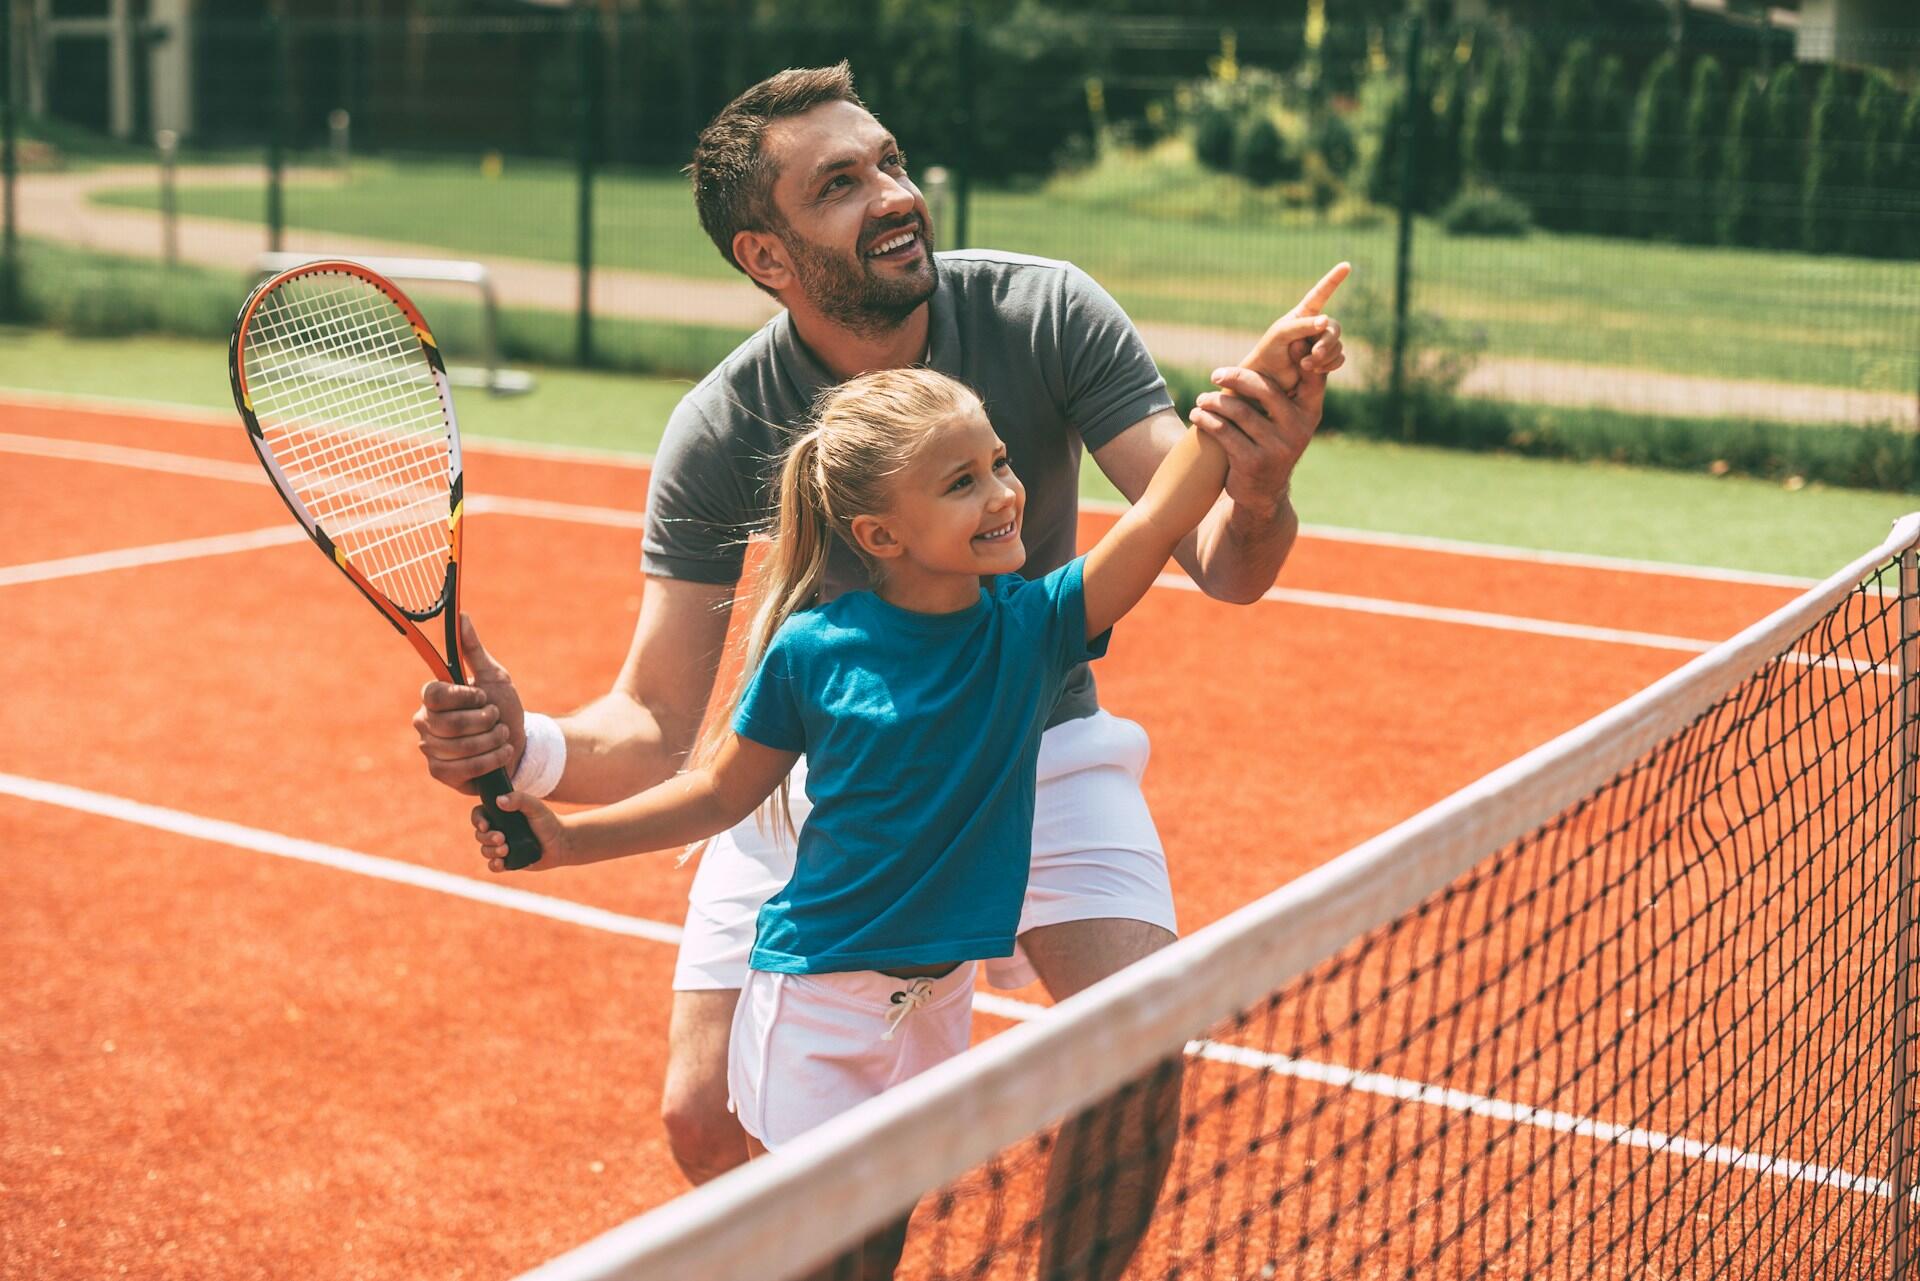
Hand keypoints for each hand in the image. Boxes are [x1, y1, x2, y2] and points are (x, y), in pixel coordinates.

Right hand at [413, 614, 526, 794]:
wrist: (518, 745)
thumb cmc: (503, 708)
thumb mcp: (494, 677)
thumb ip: (473, 649)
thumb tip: (461, 616)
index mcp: (433, 697)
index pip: (433, 694)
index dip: (463, 697)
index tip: (483, 698)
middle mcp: (424, 722)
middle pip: (449, 723)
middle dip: (484, 722)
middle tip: (497, 719)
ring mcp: (430, 749)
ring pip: (459, 747)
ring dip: (492, 741)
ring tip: (503, 736)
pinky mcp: (440, 772)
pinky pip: (463, 768)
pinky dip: (490, 760)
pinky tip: (501, 754)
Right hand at [474, 791, 567, 871]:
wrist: (561, 842)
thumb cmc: (548, 821)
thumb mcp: (535, 806)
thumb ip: (519, 799)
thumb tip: (499, 800)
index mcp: (500, 815)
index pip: (479, 815)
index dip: (477, 820)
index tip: (485, 825)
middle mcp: (498, 830)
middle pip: (480, 835)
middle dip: (487, 838)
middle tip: (501, 838)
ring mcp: (502, 846)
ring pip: (485, 850)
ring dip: (491, 851)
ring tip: (505, 850)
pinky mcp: (508, 861)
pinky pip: (493, 866)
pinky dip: (494, 865)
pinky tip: (500, 863)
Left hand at [1191, 264, 1349, 516]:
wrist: (1262, 493)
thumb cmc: (1270, 443)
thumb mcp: (1287, 419)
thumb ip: (1288, 388)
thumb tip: (1290, 339)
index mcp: (1311, 412)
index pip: (1311, 375)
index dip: (1301, 354)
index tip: (1285, 341)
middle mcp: (1299, 428)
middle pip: (1264, 389)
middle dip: (1235, 378)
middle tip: (1215, 374)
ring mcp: (1278, 447)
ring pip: (1238, 411)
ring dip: (1214, 401)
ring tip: (1202, 399)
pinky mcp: (1254, 462)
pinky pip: (1223, 432)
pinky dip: (1206, 419)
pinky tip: (1197, 414)